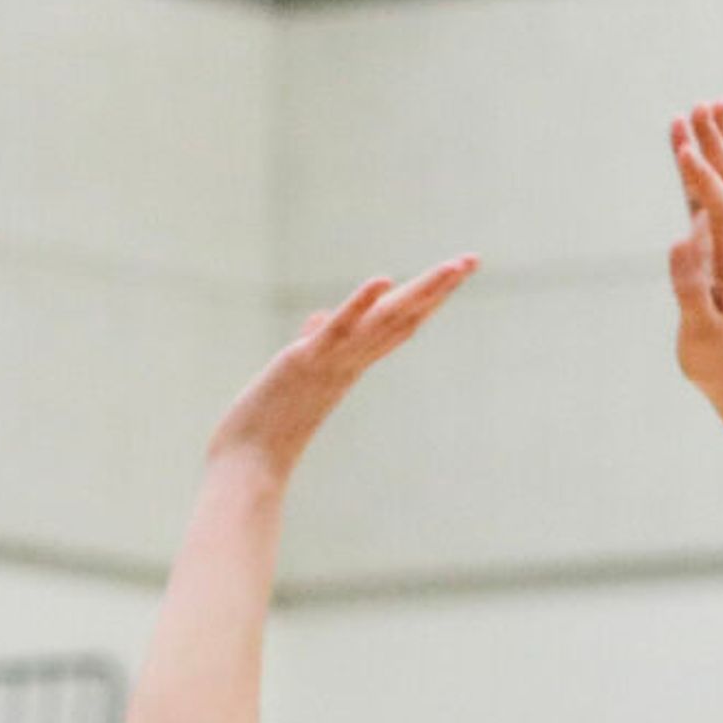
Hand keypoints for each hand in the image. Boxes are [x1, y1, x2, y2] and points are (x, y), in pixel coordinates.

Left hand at [206, 260, 476, 477]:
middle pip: (405, 317)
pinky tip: (382, 280)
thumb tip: (318, 317)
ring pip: (386, 320)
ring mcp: (333, 361)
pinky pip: (339, 331)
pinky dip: (360, 305)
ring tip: (454, 266)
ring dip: (422, 290)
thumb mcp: (294, 373)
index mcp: (351, 362)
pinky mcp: (305, 362)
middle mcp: (352, 361)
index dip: (428, 298)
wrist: (250, 463)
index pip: (398, 324)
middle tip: (473, 259)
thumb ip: (311, 344)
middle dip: (439, 287)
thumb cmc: (269, 423)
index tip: (455, 272)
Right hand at [667, 100, 722, 403]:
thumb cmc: (718, 360)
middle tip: (702, 105)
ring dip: (716, 148)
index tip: (683, 146)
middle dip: (715, 144)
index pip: (721, 209)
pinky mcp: (720, 252)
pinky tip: (694, 154)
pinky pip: (714, 201)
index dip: (702, 177)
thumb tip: (679, 242)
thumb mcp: (700, 330)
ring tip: (706, 108)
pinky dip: (705, 173)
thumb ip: (689, 288)